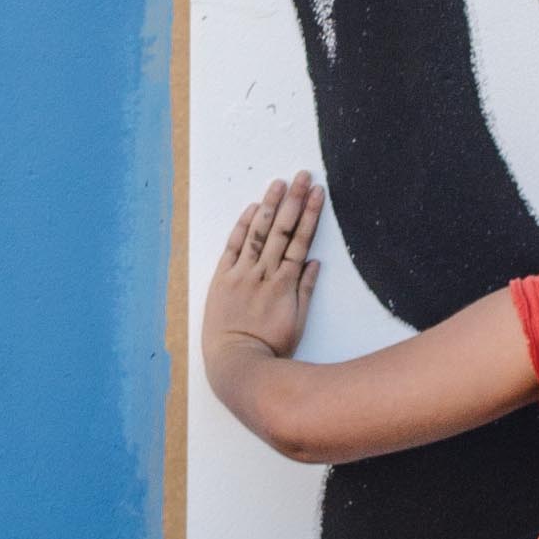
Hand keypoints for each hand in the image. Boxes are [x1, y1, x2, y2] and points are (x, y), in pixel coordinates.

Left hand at [203, 174, 324, 390]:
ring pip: (258, 233)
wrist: (237, 362)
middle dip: (293, 200)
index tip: (317, 193)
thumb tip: (315, 262)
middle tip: (302, 176)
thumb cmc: (271, 347)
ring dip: (268, 205)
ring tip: (278, 183)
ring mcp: (241, 274)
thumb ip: (305, 290)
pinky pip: (233, 247)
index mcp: (285, 283)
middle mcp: (264, 273)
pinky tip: (251, 209)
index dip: (310, 214)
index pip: (301, 240)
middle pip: (282, 229)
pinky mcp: (221, 279)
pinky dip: (242, 227)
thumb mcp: (297, 322)